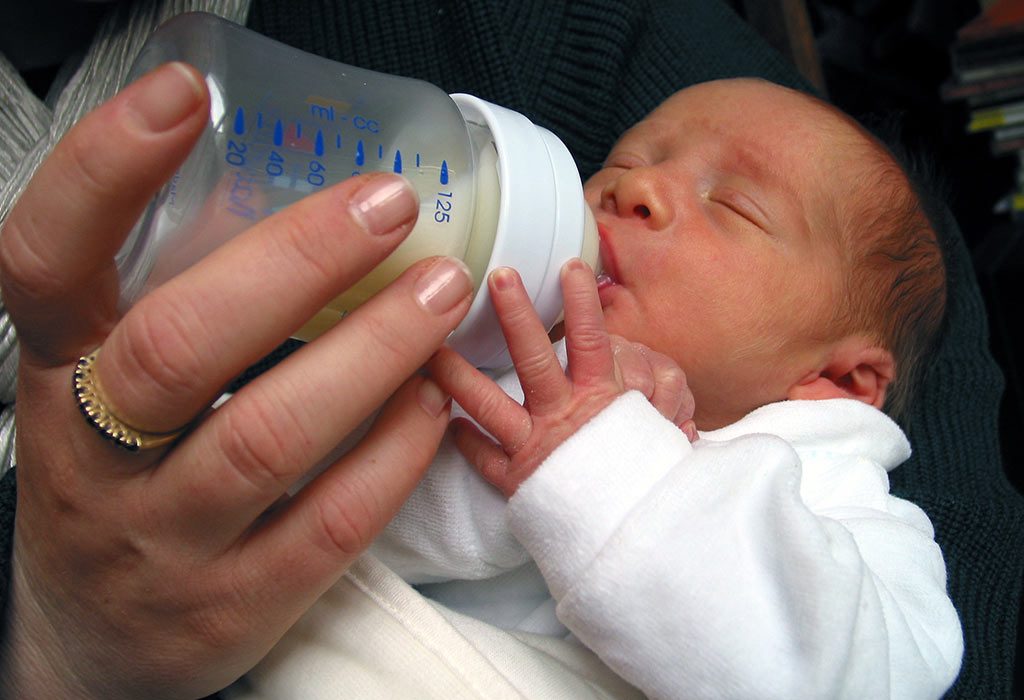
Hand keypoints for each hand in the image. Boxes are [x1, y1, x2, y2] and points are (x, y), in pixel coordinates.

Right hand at [0, 63, 471, 697]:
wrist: (92, 642)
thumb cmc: (118, 477)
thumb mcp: (106, 387)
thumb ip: (175, 304)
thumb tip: (306, 204)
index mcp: (56, 374)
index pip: (46, 260)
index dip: (103, 171)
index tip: (182, 95)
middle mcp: (94, 456)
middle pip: (177, 347)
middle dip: (292, 262)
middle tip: (388, 205)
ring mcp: (163, 539)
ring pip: (265, 438)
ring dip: (369, 352)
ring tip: (440, 290)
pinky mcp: (233, 605)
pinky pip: (326, 523)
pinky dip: (393, 452)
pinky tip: (434, 399)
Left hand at [428, 260, 694, 497]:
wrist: (641, 533)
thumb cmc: (651, 477)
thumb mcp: (664, 431)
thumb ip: (662, 403)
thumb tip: (661, 382)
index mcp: (605, 400)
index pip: (594, 341)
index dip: (582, 304)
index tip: (569, 267)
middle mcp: (566, 416)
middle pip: (536, 358)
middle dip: (515, 316)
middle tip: (496, 277)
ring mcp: (537, 447)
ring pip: (491, 404)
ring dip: (461, 375)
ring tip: (433, 346)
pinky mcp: (520, 479)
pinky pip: (484, 459)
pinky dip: (464, 442)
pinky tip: (444, 424)